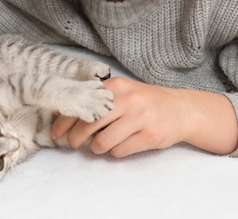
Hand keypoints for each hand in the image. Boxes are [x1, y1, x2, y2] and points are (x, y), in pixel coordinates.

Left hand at [50, 77, 237, 156]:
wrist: (181, 110)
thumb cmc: (145, 102)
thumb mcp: (121, 93)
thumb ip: (95, 99)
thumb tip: (60, 110)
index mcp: (116, 86)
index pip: (83, 104)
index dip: (65, 120)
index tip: (56, 132)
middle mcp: (128, 99)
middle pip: (89, 124)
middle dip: (76, 138)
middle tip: (73, 144)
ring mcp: (140, 118)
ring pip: (103, 142)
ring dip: (97, 148)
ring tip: (100, 144)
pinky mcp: (150, 136)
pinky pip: (120, 151)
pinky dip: (115, 152)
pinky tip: (120, 145)